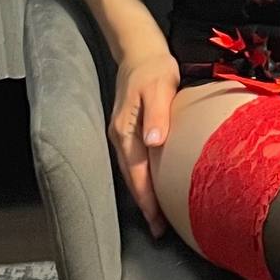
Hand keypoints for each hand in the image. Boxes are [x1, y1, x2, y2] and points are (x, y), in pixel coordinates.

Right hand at [110, 48, 179, 235]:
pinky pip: (135, 161)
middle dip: (144, 204)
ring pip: (132, 171)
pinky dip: (143, 177)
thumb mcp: (159, 88)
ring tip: (157, 215)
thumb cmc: (153, 68)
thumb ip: (157, 115)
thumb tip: (154, 142)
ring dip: (144, 193)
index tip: (157, 221)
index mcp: (125, 130)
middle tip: (160, 229)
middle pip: (131, 178)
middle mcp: (120, 136)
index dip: (146, 199)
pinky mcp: (129, 129)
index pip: (136, 173)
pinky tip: (154, 185)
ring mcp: (122, 133)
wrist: (140, 50)